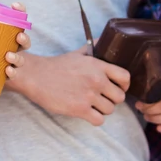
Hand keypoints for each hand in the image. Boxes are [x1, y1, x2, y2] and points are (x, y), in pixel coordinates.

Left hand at [0, 1, 30, 84]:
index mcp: (1, 37)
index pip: (15, 23)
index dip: (19, 12)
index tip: (16, 6)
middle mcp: (8, 49)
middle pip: (24, 42)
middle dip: (25, 38)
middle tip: (18, 36)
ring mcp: (7, 63)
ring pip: (20, 59)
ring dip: (17, 57)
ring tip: (8, 55)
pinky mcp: (3, 76)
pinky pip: (12, 74)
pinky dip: (12, 72)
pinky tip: (7, 70)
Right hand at [8, 47, 130, 126]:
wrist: (35, 76)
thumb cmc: (56, 66)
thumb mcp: (77, 53)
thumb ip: (93, 48)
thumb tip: (104, 40)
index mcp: (97, 66)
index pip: (125, 77)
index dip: (124, 85)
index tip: (117, 87)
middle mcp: (96, 80)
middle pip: (120, 97)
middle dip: (112, 99)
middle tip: (102, 98)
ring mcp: (88, 95)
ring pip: (110, 110)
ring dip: (102, 110)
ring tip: (92, 105)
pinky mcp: (79, 109)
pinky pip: (99, 120)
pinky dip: (95, 119)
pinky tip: (87, 113)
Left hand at [135, 65, 160, 135]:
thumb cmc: (158, 79)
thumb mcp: (153, 74)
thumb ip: (147, 80)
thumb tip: (132, 91)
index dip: (148, 102)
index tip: (138, 104)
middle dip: (151, 111)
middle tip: (141, 111)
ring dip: (158, 120)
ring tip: (147, 117)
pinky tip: (158, 129)